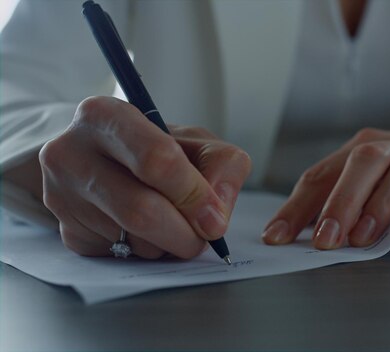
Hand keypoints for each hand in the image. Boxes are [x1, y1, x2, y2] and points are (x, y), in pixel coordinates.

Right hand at [39, 96, 250, 257]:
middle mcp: (71, 152)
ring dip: (168, 243)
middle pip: (141, 210)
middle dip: (184, 231)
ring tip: (172, 223)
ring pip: (133, 239)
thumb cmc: (157, 148)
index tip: (213, 217)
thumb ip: (222, 167)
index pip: (156, 159)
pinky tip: (147, 231)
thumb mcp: (197, 142)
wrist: (105, 162)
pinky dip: (147, 252)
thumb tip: (215, 216)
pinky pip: (120, 256)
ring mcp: (61, 196)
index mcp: (105, 115)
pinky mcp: (67, 233)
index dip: (192, 193)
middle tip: (202, 236)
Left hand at [262, 126, 389, 249]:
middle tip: (325, 240)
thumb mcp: (363, 181)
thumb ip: (332, 201)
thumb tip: (292, 233)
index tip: (277, 238)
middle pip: (362, 164)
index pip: (321, 175)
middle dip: (340, 203)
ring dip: (382, 204)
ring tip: (364, 236)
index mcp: (359, 149)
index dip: (297, 207)